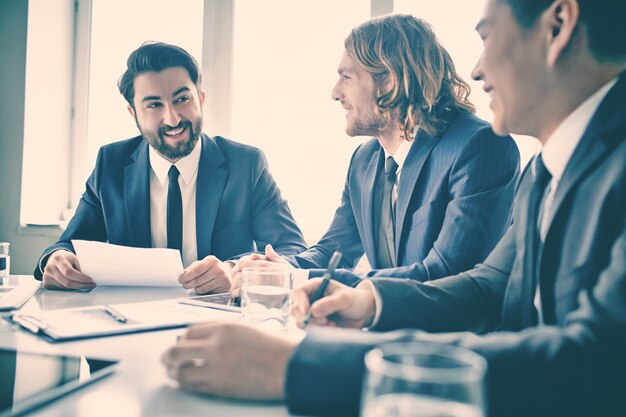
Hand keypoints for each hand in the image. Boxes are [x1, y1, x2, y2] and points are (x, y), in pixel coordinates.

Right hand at [42, 250, 95, 289]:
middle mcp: (50, 268)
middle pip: (67, 282)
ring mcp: (46, 277)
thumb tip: (87, 281)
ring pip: (64, 288)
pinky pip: (60, 290)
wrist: (53, 258)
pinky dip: (69, 289)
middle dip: (81, 285)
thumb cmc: (66, 259)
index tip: (90, 280)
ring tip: (84, 284)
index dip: (80, 278)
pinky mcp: (46, 284)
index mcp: (58, 259)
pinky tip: (75, 285)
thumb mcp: (74, 258)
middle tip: (91, 285)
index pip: (69, 271)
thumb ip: (79, 268)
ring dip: (76, 288)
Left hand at [162, 321, 297, 399]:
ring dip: (174, 373)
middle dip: (169, 356)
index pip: (190, 332)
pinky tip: (187, 383)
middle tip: (166, 359)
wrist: (291, 366)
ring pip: (182, 372)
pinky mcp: (220, 387)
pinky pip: (194, 386)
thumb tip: (205, 339)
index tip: (182, 342)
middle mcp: (216, 346)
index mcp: (224, 328)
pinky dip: (187, 384)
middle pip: (178, 350)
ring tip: (173, 373)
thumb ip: (225, 332)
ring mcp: (216, 368)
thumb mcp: (248, 328)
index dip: (183, 338)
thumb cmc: (276, 346)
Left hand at [179, 255, 231, 293]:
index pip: (196, 270)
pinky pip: (207, 293)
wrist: (228, 272)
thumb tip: (183, 274)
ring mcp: (223, 279)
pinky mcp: (224, 288)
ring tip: (195, 286)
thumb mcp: (203, 263)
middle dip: (187, 284)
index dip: (186, 276)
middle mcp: (218, 269)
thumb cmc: (212, 268)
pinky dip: (203, 291)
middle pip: (197, 281)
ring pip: (201, 288)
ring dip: (195, 288)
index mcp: (211, 260)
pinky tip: (204, 287)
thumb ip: (193, 268)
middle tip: (185, 284)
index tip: (180, 279)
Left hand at [230, 244, 293, 297]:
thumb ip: (273, 255)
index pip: (242, 262)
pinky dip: (237, 294)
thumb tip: (268, 247)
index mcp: (263, 263)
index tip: (235, 273)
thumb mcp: (283, 263)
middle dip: (233, 278)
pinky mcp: (257, 293)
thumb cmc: (291, 276)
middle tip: (234, 284)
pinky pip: (241, 292)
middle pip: (237, 273)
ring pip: (237, 283)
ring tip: (235, 292)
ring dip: (233, 287)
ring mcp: (257, 282)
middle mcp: (258, 271)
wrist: (298, 287)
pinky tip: (238, 297)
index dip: (236, 268)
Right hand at [292, 278, 375, 328]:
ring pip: (302, 322)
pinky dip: (321, 331)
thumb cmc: (354, 300)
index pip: (298, 292)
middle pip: (295, 310)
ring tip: (332, 324)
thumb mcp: (345, 298)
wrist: (363, 313)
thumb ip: (330, 303)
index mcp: (315, 287)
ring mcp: (312, 313)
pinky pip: (311, 331)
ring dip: (316, 326)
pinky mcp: (316, 325)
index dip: (300, 302)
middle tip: (324, 321)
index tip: (307, 312)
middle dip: (307, 318)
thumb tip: (313, 311)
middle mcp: (310, 299)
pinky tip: (333, 327)